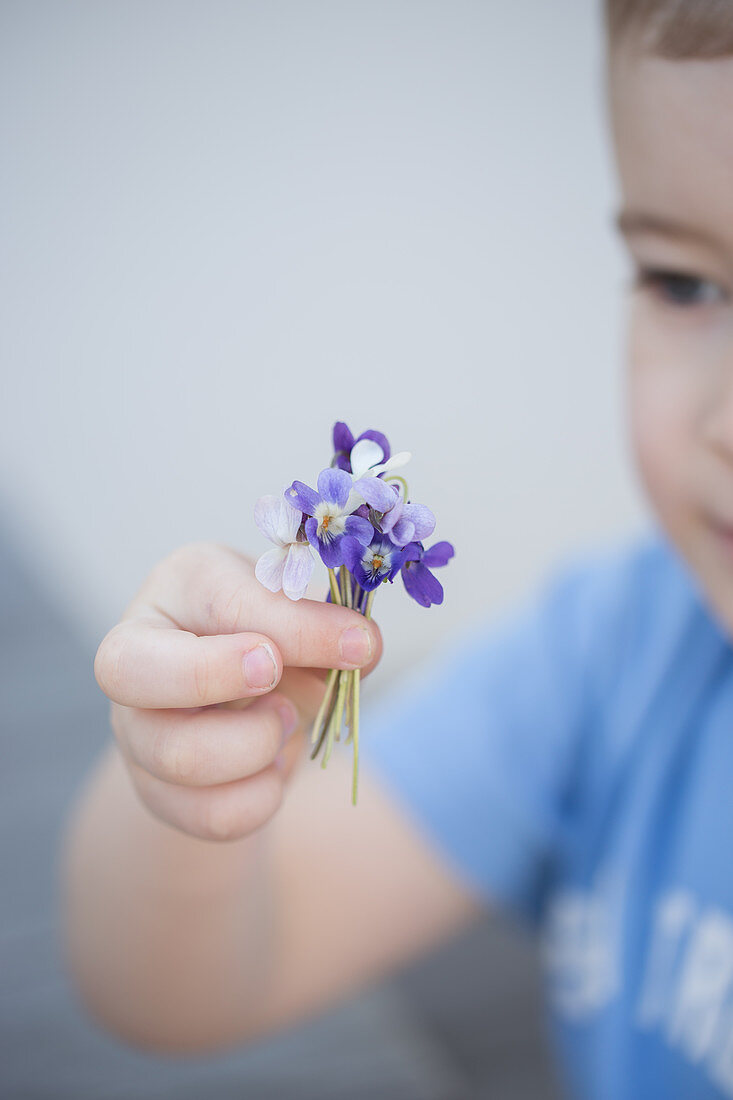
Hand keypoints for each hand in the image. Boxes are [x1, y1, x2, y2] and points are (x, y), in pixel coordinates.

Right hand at [94, 542, 381, 840]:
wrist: (241, 699)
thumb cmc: (272, 633)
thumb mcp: (298, 614)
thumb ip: (323, 627)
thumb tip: (362, 651)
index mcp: (179, 587)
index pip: (221, 600)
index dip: (292, 628)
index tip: (356, 642)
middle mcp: (133, 654)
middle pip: (128, 671)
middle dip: (215, 675)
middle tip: (276, 675)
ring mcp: (135, 730)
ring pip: (179, 755)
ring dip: (258, 744)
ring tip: (285, 719)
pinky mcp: (155, 792)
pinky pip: (211, 814)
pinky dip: (264, 795)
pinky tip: (275, 765)